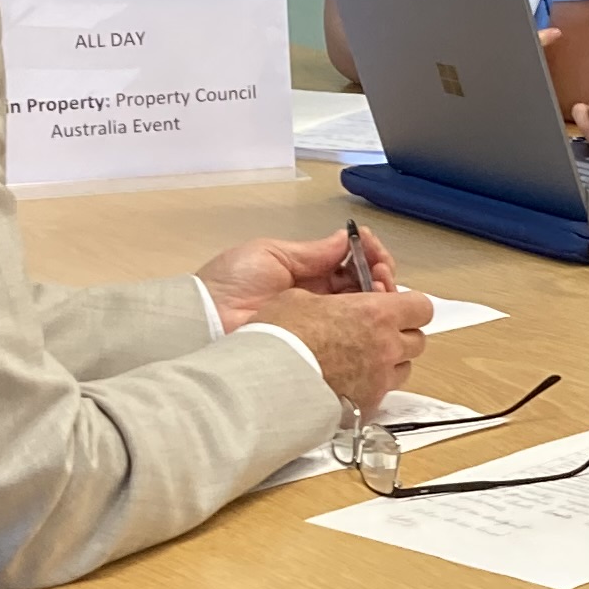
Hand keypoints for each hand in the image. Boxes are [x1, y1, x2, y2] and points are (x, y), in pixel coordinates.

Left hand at [201, 227, 394, 325]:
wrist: (207, 323)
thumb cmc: (232, 284)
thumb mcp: (271, 254)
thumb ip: (312, 251)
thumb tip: (348, 238)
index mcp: (307, 275)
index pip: (350, 264)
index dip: (368, 255)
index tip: (372, 248)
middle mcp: (319, 301)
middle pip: (364, 287)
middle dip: (380, 274)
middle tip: (380, 272)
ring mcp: (322, 326)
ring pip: (366, 310)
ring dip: (381, 295)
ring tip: (379, 287)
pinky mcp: (324, 350)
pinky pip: (355, 337)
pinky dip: (372, 324)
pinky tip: (375, 311)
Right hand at [259, 285, 432, 415]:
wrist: (266, 380)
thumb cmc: (280, 336)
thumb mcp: (299, 297)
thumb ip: (331, 299)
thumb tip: (331, 303)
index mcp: (376, 314)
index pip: (421, 307)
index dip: (408, 306)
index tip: (394, 307)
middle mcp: (386, 347)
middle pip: (416, 340)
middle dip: (400, 334)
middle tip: (375, 332)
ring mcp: (379, 379)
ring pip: (403, 369)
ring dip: (390, 362)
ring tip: (362, 359)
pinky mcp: (367, 404)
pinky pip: (382, 393)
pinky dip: (371, 386)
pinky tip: (348, 381)